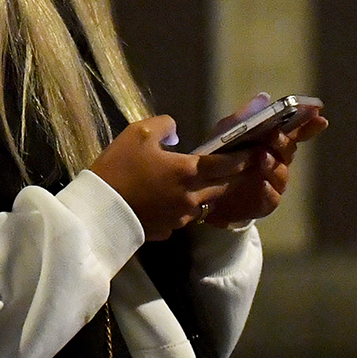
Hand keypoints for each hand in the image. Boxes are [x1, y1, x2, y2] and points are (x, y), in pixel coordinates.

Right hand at [90, 116, 249, 240]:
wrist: (100, 211)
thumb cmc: (120, 168)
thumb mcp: (137, 133)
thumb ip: (163, 126)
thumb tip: (175, 131)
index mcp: (188, 171)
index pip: (225, 164)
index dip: (243, 158)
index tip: (256, 153)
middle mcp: (191, 197)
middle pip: (221, 187)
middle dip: (233, 177)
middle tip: (240, 168)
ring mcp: (180, 217)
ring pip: (204, 204)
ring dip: (208, 193)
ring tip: (203, 184)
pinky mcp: (167, 231)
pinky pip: (183, 216)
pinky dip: (184, 207)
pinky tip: (171, 200)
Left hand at [201, 96, 328, 226]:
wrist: (202, 192)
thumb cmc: (218, 157)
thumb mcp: (225, 133)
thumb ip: (244, 117)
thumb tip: (265, 97)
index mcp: (271, 141)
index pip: (296, 131)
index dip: (309, 123)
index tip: (318, 114)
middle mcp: (277, 160)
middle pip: (289, 149)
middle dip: (284, 141)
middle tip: (275, 134)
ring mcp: (273, 182)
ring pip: (282, 172)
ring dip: (273, 164)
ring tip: (262, 156)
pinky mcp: (265, 202)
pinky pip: (271, 196)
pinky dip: (267, 189)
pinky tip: (261, 182)